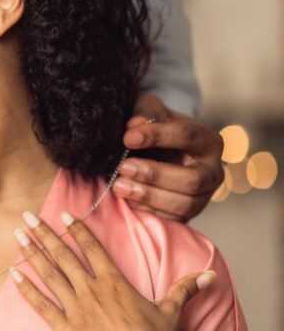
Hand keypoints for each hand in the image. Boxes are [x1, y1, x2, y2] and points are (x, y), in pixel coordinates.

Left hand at [10, 211, 214, 330]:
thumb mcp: (171, 312)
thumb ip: (184, 289)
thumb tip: (208, 275)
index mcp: (115, 283)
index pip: (92, 248)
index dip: (77, 229)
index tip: (61, 214)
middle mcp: (92, 290)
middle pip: (64, 255)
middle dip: (44, 233)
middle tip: (27, 216)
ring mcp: (75, 308)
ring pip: (49, 274)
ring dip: (32, 253)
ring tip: (17, 236)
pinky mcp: (64, 328)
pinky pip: (40, 304)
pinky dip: (25, 288)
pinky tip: (13, 274)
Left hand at [115, 94, 223, 221]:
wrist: (163, 152)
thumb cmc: (158, 129)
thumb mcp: (152, 112)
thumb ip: (145, 112)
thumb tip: (135, 125)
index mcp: (208, 141)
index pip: (187, 137)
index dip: (157, 136)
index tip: (127, 137)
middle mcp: (213, 171)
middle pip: (192, 179)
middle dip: (154, 175)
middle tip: (123, 167)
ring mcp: (203, 196)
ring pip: (184, 204)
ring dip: (148, 196)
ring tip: (119, 185)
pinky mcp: (189, 213)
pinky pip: (172, 218)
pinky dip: (148, 210)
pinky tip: (126, 199)